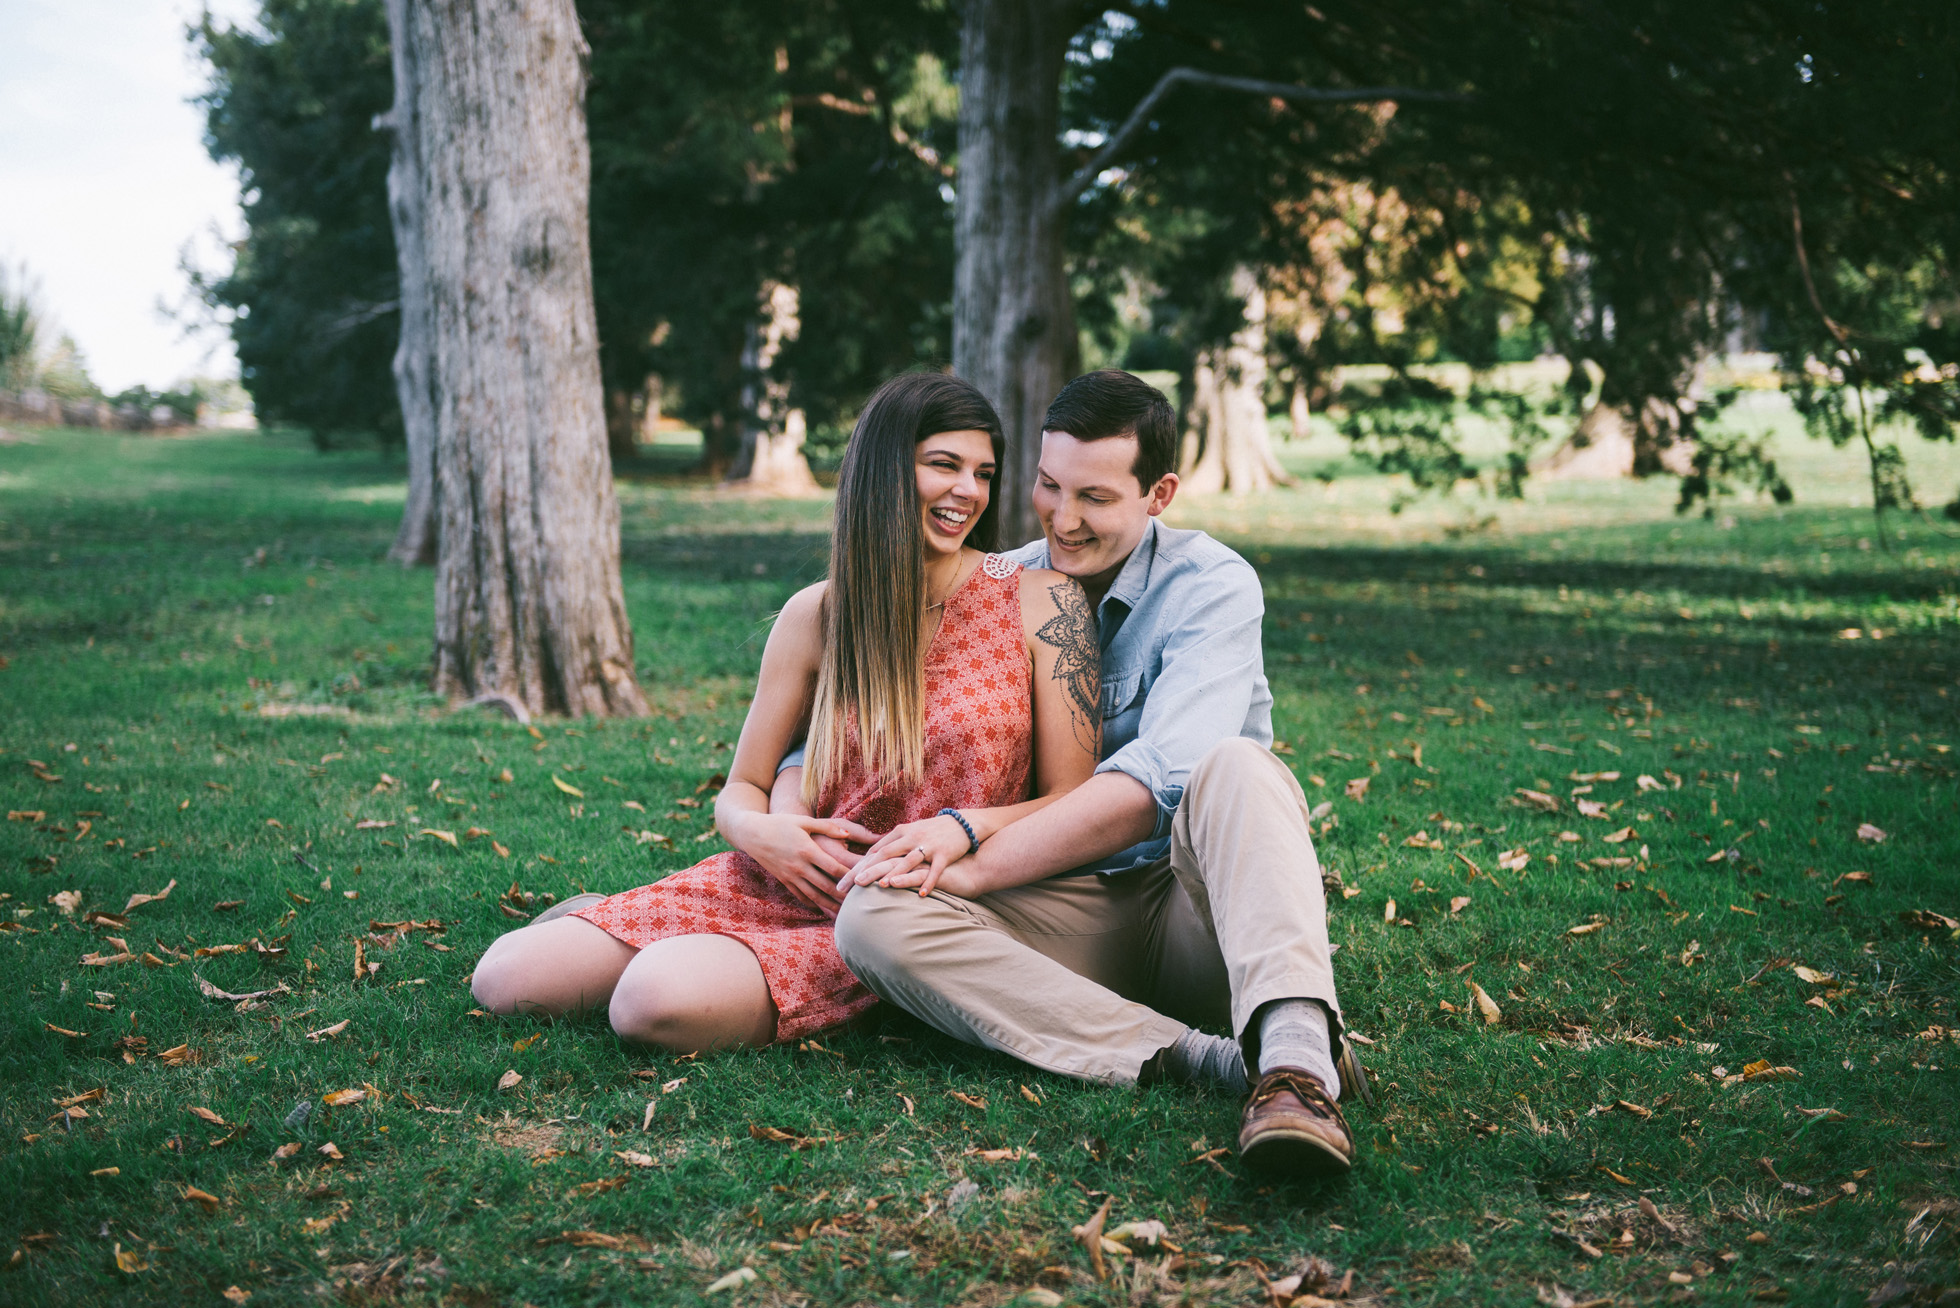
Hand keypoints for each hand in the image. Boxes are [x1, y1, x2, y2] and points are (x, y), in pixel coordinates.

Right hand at [733, 813, 879, 916]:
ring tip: (845, 915)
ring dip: (830, 906)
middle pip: (826, 886)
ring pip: (814, 896)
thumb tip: (847, 833)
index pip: (833, 867)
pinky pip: (801, 896)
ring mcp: (791, 875)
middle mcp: (800, 866)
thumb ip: (827, 827)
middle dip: (843, 897)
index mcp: (807, 850)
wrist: (752, 833)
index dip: (849, 876)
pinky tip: (824, 910)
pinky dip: (813, 904)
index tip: (863, 882)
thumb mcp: (803, 821)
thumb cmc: (780, 823)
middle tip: (860, 905)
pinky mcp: (784, 880)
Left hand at [842, 814, 974, 896]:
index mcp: (900, 833)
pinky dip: (928, 882)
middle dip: (866, 871)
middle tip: (850, 887)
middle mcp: (911, 837)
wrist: (964, 824)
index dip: (857, 867)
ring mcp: (927, 846)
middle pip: (884, 856)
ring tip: (881, 887)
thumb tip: (871, 857)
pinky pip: (935, 870)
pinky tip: (920, 895)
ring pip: (907, 861)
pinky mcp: (944, 853)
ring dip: (894, 874)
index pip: (874, 852)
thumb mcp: (910, 833)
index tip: (842, 882)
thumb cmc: (933, 832)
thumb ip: (892, 845)